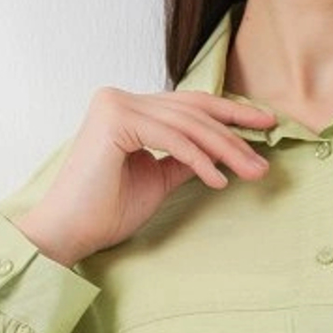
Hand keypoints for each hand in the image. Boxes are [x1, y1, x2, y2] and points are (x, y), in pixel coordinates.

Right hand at [18, 87, 276, 262]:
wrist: (66, 233)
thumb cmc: (103, 212)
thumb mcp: (156, 180)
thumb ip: (183, 160)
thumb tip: (220, 152)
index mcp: (126, 108)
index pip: (188, 105)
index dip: (230, 113)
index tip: (265, 125)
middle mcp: (119, 98)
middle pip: (192, 111)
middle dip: (235, 132)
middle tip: (266, 153)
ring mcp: (115, 105)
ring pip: (187, 124)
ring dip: (226, 150)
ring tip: (252, 172)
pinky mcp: (115, 120)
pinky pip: (172, 139)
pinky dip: (199, 160)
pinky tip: (219, 181)